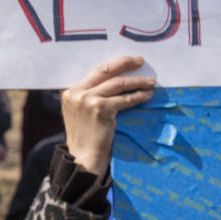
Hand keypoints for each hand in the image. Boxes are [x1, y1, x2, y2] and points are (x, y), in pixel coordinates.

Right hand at [61, 54, 155, 174]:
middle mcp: (77, 93)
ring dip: (136, 81)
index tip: (127, 61)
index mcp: (70, 91)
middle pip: (105, 71)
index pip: (95, 72)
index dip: (114, 64)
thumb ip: (88, 96)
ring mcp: (87, 100)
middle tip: (140, 61)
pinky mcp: (100, 109)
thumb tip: (113, 82)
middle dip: (125, 64)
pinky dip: (137, 96)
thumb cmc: (85, 137)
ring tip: (150, 82)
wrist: (84, 158)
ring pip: (117, 83)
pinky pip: (124, 99)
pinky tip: (146, 96)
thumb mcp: (79, 112)